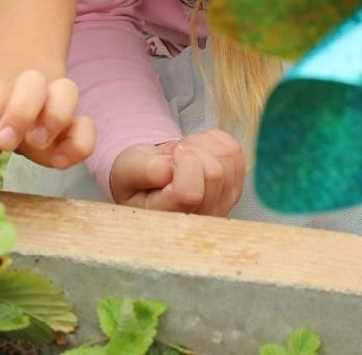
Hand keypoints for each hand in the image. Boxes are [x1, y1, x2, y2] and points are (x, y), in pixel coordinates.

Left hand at [0, 69, 94, 166]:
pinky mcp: (73, 126)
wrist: (9, 111)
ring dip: (54, 117)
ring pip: (67, 89)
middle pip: (32, 79)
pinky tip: (59, 162)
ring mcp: (52, 104)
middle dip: (21, 111)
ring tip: (37, 144)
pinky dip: (78, 143)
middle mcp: (22, 90)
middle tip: (6, 142)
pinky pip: (87, 125)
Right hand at [108, 129, 244, 215]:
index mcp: (167, 219)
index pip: (190, 193)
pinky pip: (236, 153)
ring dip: (203, 145)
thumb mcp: (125, 171)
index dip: (184, 163)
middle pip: (214, 173)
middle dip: (192, 149)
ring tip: (184, 153)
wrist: (150, 181)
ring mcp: (221, 208)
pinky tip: (198, 151)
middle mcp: (199, 220)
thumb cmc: (136, 179)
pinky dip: (215, 142)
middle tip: (174, 154)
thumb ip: (142, 170)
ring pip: (229, 160)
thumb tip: (168, 169)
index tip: (170, 156)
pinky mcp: (234, 190)